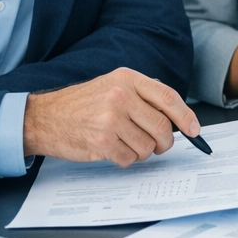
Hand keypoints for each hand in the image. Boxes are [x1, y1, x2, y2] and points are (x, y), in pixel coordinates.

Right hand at [23, 68, 198, 166]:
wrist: (44, 117)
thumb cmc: (81, 103)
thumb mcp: (112, 85)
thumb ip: (142, 95)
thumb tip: (175, 115)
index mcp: (127, 79)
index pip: (168, 98)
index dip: (186, 117)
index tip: (194, 130)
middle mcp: (120, 96)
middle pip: (162, 127)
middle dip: (165, 142)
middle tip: (159, 145)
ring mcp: (110, 119)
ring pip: (148, 146)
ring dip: (143, 152)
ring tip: (127, 144)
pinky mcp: (101, 141)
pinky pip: (130, 158)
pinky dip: (127, 159)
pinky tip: (113, 149)